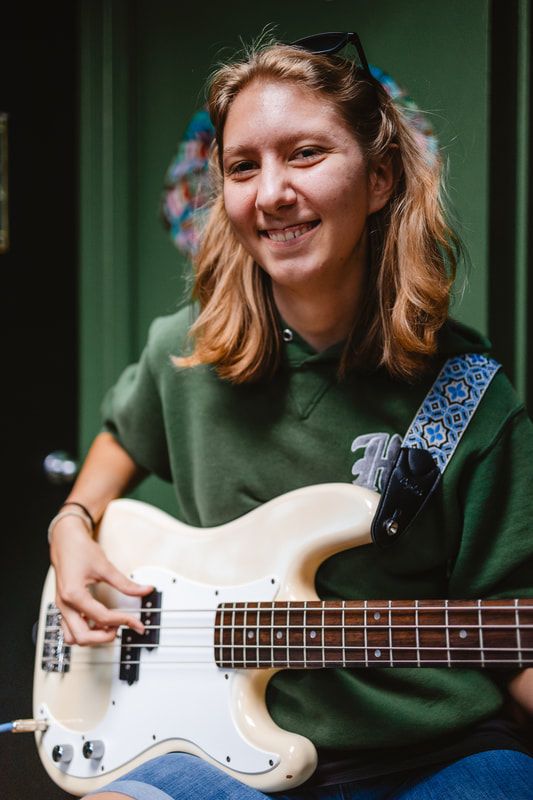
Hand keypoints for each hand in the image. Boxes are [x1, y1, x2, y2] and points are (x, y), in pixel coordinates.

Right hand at [50, 515, 151, 645]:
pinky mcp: (63, 606)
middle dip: (104, 637)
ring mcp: (61, 607)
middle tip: (121, 627)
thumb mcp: (105, 566)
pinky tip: (99, 622)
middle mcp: (64, 604)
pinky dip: (84, 630)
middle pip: (82, 637)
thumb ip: (125, 583)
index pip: (102, 617)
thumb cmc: (80, 550)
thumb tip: (145, 590)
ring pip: (72, 637)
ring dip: (91, 637)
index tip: (136, 622)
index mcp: (74, 594)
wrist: (65, 540)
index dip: (123, 621)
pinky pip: (70, 628)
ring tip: (109, 626)